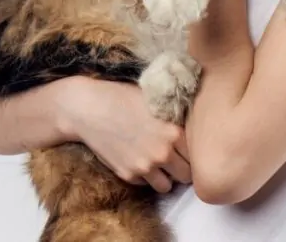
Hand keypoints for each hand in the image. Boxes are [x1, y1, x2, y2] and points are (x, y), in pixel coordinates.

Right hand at [53, 76, 190, 192]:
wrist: (89, 108)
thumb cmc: (123, 98)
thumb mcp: (156, 103)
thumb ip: (175, 120)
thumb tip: (192, 130)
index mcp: (174, 133)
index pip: (197, 156)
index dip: (191, 153)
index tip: (185, 150)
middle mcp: (163, 153)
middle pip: (186, 175)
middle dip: (181, 168)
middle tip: (174, 160)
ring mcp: (144, 167)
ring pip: (166, 187)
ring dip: (164, 177)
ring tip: (157, 164)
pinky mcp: (127, 175)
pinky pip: (144, 184)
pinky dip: (143, 177)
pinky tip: (136, 160)